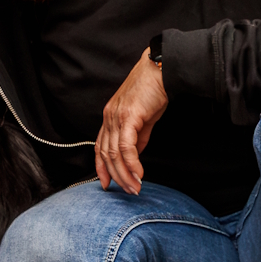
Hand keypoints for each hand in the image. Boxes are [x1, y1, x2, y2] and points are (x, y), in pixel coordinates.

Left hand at [96, 50, 167, 193]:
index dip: (101, 168)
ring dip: (125, 174)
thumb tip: (135, 155)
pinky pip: (126, 146)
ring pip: (114, 154)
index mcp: (110, 117)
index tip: (107, 183)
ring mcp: (117, 117)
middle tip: (128, 191)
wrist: (160, 70)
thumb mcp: (144, 118)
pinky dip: (132, 163)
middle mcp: (109, 118)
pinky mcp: (129, 117)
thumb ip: (138, 137)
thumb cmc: (153, 90)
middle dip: (116, 176)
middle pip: (106, 154)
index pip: (100, 147)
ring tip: (135, 187)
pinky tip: (139, 173)